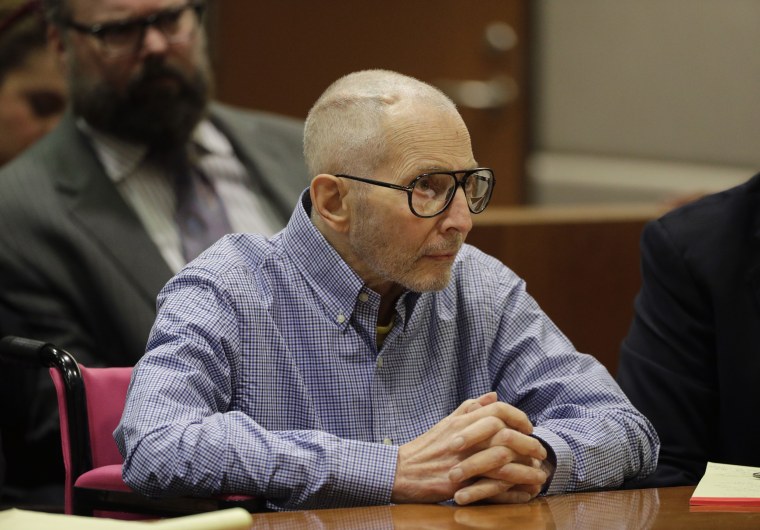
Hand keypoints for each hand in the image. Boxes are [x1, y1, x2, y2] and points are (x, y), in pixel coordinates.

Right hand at [391, 392, 545, 503]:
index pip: (499, 410)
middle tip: (539, 453)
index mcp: (462, 421)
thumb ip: (470, 408)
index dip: (518, 417)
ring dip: (525, 469)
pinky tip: (523, 493)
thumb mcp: (447, 422)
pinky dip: (512, 490)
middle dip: (528, 444)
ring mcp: (462, 460)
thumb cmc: (426, 447)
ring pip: (503, 460)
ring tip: (537, 475)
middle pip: (506, 434)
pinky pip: (493, 486)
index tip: (528, 427)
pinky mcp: (459, 482)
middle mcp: (464, 437)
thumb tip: (493, 395)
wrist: (401, 471)